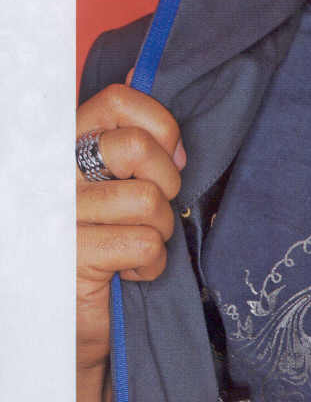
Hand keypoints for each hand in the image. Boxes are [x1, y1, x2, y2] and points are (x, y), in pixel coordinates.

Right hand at [76, 83, 184, 401]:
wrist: (71, 327)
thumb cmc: (100, 246)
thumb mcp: (110, 182)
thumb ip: (121, 133)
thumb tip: (136, 74)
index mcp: (60, 148)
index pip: (116, 102)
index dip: (160, 127)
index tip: (171, 158)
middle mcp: (49, 175)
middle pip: (137, 147)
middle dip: (166, 183)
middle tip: (154, 210)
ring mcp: (56, 216)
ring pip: (149, 201)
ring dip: (160, 231)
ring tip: (136, 247)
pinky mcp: (71, 258)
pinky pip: (145, 245)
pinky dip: (152, 265)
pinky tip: (128, 273)